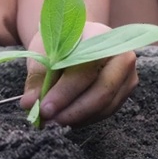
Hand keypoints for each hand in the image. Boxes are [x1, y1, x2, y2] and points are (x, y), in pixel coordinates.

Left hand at [20, 21, 139, 126]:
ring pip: (106, 105)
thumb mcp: (44, 53)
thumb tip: (29, 104)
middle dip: (73, 111)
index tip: (43, 108)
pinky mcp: (126, 89)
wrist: (78, 38)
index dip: (65, 92)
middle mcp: (122, 54)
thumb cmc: (60, 43)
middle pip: (102, 91)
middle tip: (49, 120)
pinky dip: (86, 118)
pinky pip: (107, 110)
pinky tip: (67, 118)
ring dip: (78, 118)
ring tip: (53, 121)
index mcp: (101, 37)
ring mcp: (128, 74)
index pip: (86, 70)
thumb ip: (38, 78)